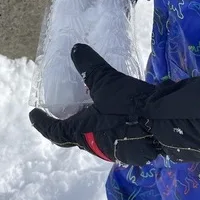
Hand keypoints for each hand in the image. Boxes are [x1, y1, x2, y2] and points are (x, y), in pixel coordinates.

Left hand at [30, 44, 199, 164]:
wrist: (165, 122)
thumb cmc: (129, 105)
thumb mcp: (106, 80)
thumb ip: (89, 66)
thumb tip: (74, 49)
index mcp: (83, 132)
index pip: (55, 131)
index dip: (42, 123)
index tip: (34, 114)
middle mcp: (97, 146)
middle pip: (75, 138)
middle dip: (68, 126)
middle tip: (67, 111)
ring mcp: (116, 150)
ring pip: (96, 140)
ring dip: (90, 128)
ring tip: (92, 110)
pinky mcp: (134, 148)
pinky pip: (114, 139)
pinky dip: (109, 128)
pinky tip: (118, 115)